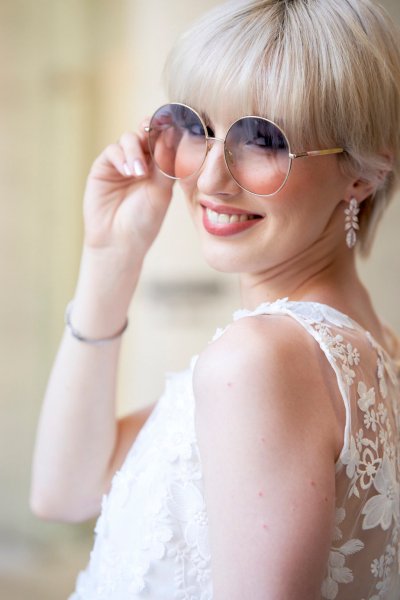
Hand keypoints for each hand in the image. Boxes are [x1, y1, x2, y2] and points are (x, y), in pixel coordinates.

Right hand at [82, 120, 174, 262]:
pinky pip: (113, 151)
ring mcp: (122, 162)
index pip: (166, 139)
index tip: (179, 129)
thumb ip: (166, 163)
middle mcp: (142, 160)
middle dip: (152, 130)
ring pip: (130, 138)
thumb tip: (174, 136)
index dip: (171, 131)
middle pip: (146, 131)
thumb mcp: (161, 190)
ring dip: (137, 150)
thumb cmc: (144, 221)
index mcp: (160, 165)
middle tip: (158, 136)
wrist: (120, 241)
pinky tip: (129, 173)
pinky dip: (122, 158)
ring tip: (140, 173)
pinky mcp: (104, 167)